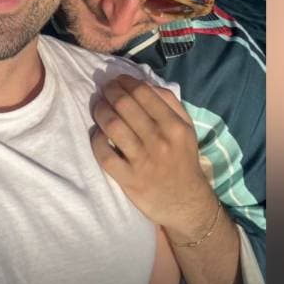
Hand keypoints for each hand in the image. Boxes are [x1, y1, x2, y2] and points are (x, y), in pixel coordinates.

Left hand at [90, 74, 217, 239]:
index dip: (125, 82)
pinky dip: (97, 140)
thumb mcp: (186, 128)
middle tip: (105, 90)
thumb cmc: (182, 159)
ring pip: (113, 126)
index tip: (117, 80)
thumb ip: (169, 103)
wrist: (185, 202)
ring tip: (98, 107)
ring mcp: (142, 161)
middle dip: (110, 92)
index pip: (143, 93)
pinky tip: (98, 134)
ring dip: (100, 111)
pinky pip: (104, 154)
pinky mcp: (128, 179)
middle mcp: (159, 140)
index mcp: (174, 126)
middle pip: (125, 105)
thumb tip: (144, 83)